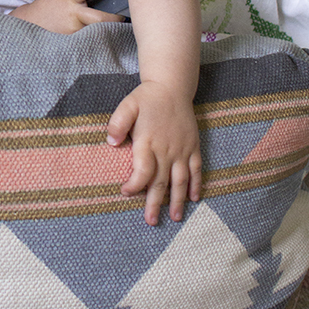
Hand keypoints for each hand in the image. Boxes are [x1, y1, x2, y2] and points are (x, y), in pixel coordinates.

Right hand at [9, 0, 125, 33]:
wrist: (28, 24)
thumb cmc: (47, 8)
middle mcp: (72, 14)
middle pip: (100, 19)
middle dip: (114, 19)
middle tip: (122, 19)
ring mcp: (72, 31)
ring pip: (96, 33)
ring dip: (106, 33)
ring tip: (115, 32)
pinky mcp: (69, 43)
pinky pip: (87, 42)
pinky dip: (94, 42)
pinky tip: (100, 43)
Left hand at [107, 81, 201, 225]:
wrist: (172, 86)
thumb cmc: (147, 98)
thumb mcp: (127, 105)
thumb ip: (118, 123)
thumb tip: (111, 142)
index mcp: (148, 141)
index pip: (143, 171)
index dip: (135, 185)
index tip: (125, 192)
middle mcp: (167, 149)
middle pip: (161, 181)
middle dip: (155, 203)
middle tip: (150, 221)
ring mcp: (182, 150)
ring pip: (180, 180)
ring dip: (177, 200)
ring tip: (174, 218)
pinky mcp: (193, 147)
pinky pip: (196, 169)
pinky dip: (196, 184)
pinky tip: (194, 199)